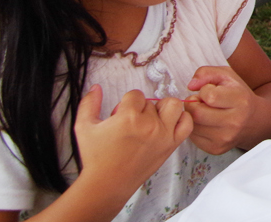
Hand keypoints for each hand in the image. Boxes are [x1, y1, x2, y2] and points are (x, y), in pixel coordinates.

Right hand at [76, 86, 191, 192]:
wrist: (107, 184)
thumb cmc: (96, 157)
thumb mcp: (84, 127)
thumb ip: (88, 103)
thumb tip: (96, 87)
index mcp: (128, 117)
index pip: (135, 95)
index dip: (126, 103)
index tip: (120, 115)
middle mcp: (149, 124)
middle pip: (151, 101)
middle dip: (140, 109)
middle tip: (131, 122)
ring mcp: (163, 135)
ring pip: (173, 105)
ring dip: (162, 109)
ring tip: (150, 120)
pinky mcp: (171, 145)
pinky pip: (187, 123)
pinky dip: (181, 119)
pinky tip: (167, 124)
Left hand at [185, 66, 260, 154]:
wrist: (254, 121)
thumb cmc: (238, 95)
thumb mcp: (227, 76)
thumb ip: (207, 72)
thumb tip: (191, 85)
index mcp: (240, 100)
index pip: (208, 95)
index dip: (204, 90)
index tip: (209, 90)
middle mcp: (235, 122)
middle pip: (197, 114)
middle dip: (193, 104)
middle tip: (200, 101)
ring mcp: (226, 138)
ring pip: (193, 126)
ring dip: (193, 117)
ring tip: (203, 111)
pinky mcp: (217, 149)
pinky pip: (194, 138)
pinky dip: (195, 129)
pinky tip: (205, 123)